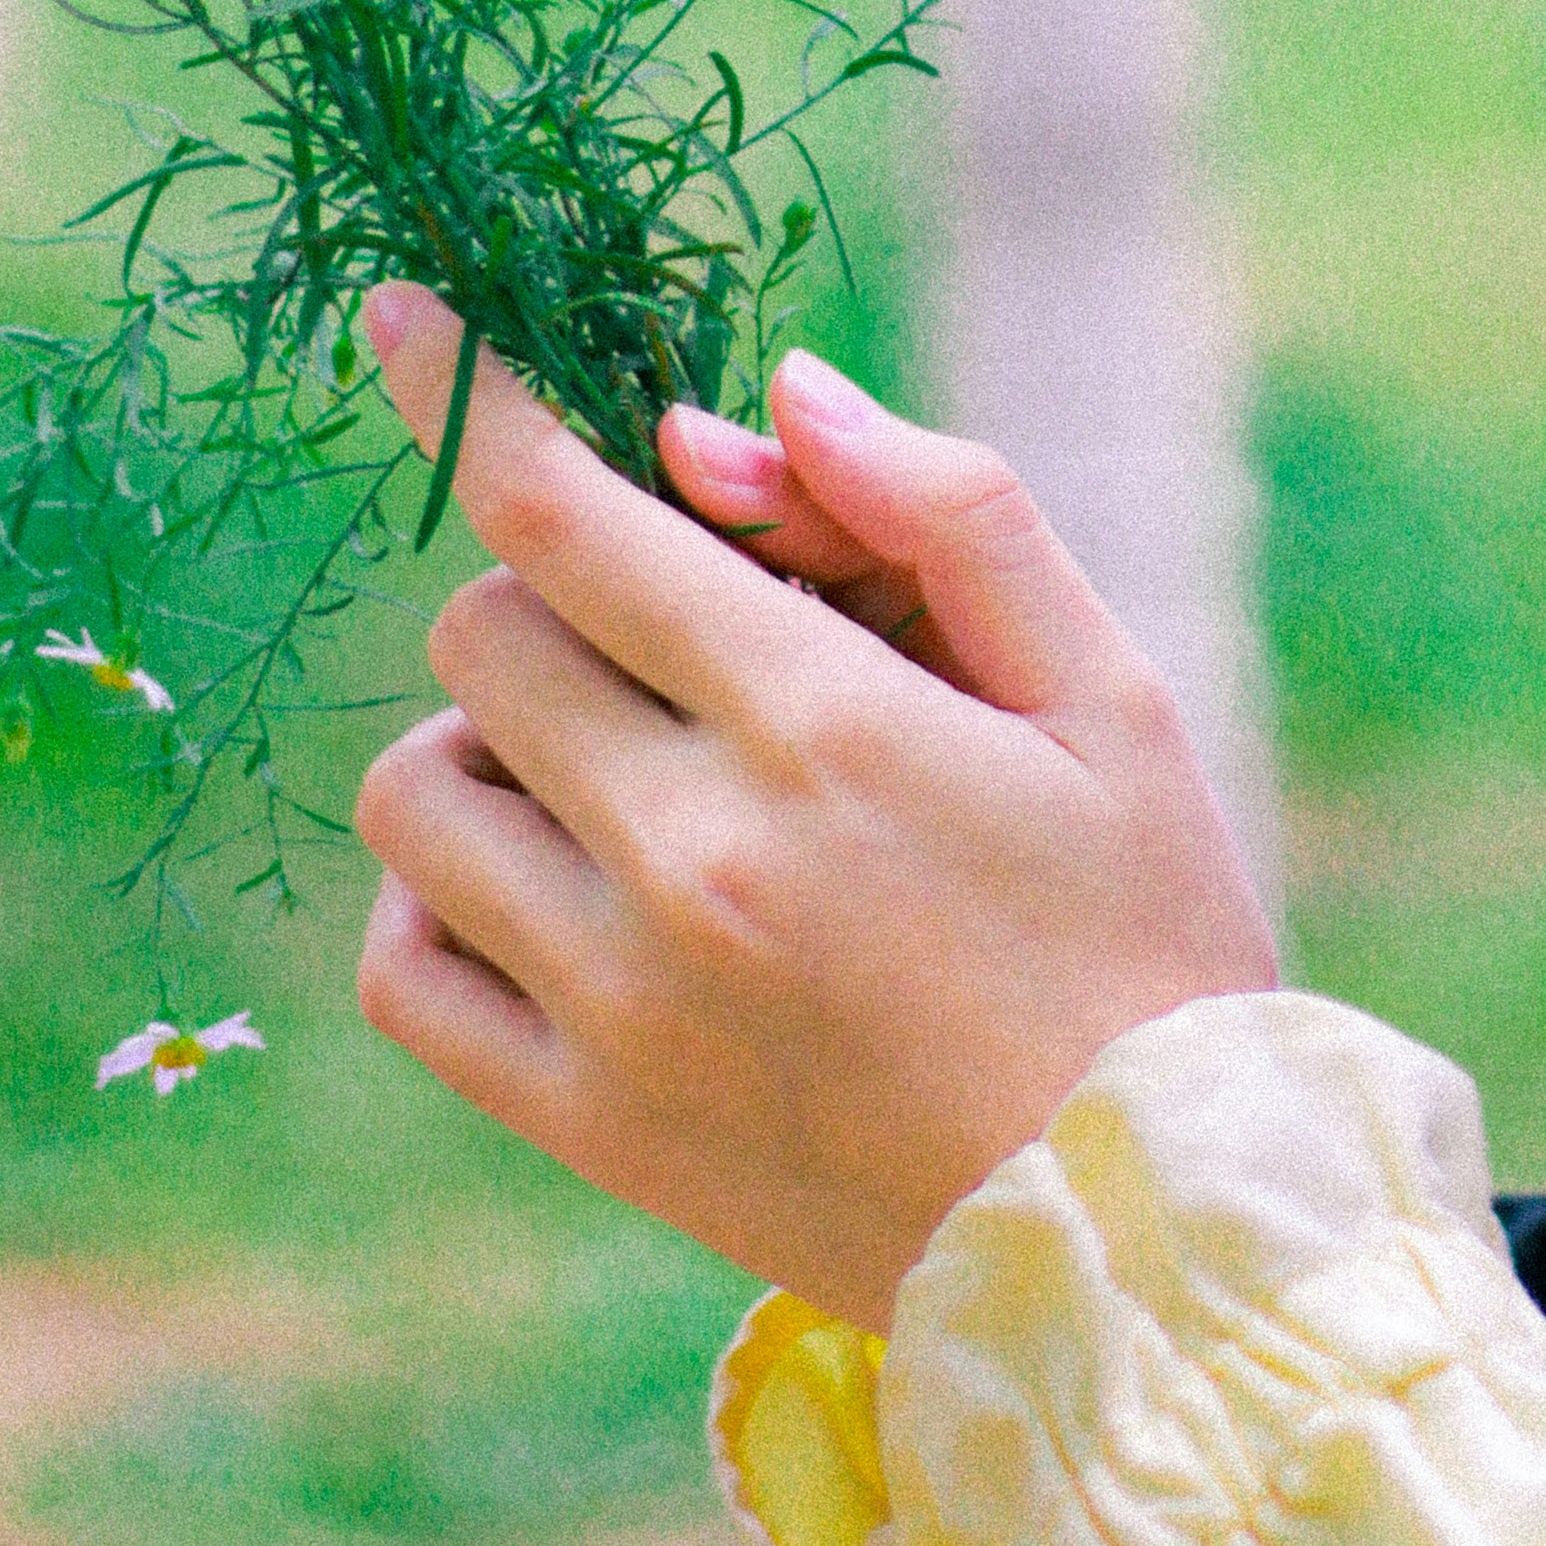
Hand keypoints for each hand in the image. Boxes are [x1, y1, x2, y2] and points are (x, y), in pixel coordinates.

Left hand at [352, 290, 1276, 1324]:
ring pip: (416, 787)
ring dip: (491, 736)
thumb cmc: (1147, 928)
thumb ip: (942, 513)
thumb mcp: (1108, 687)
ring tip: (621, 767)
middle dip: (561, 586)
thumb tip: (765, 397)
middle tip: (685, 637)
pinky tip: (553, 883)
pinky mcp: (585, 1121)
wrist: (1138, 1235)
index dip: (469, 391)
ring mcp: (620, 1001)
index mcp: (823, 725)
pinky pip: (405, 967)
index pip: (568, 517)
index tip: (397, 310)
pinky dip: (441, 895)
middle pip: (485, 631)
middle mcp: (692, 856)